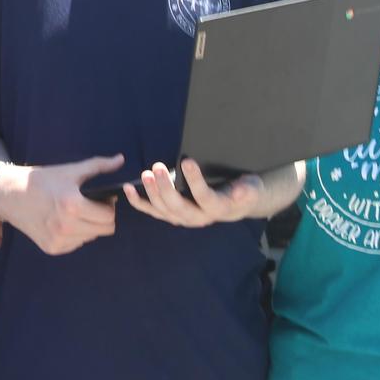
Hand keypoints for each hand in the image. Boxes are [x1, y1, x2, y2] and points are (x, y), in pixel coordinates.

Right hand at [2, 155, 121, 255]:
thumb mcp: (70, 170)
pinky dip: (75, 234)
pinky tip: (64, 222)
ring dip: (89, 227)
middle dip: (103, 218)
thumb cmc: (42, 180)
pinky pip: (76, 244)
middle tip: (92, 206)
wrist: (11, 195)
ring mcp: (58, 240)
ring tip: (76, 213)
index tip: (103, 200)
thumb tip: (121, 159)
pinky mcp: (52, 248)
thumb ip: (98, 166)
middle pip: (105, 230)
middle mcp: (66, 226)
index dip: (110, 207)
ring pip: (91, 238)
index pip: (109, 217)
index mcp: (73, 205)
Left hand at [121, 159, 293, 227]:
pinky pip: (153, 210)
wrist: (236, 203)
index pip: (204, 197)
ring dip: (152, 193)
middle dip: (165, 188)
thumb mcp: (251, 188)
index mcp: (216, 209)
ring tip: (146, 174)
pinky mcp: (171, 214)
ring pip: (163, 209)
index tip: (187, 161)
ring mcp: (182, 217)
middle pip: (178, 207)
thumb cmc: (244, 191)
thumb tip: (243, 190)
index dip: (195, 181)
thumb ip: (247, 190)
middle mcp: (197, 217)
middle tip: (157, 167)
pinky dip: (138, 202)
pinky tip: (127, 190)